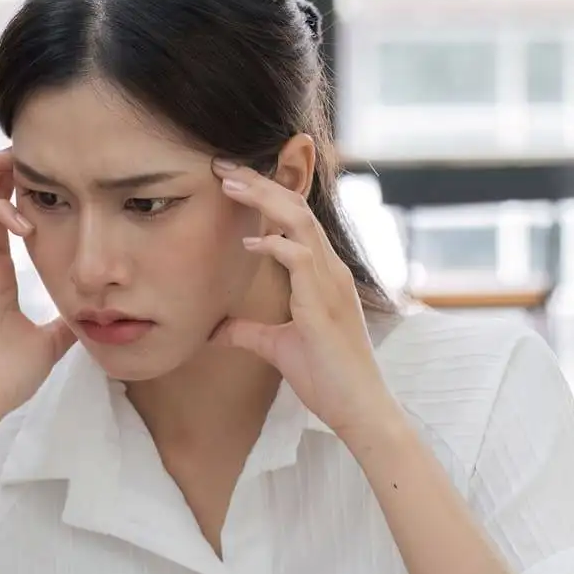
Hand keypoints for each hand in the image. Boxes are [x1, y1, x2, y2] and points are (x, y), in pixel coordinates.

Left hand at [210, 159, 400, 439]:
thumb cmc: (327, 378)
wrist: (358, 408)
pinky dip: (274, 245)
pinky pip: (301, 258)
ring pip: (300, 222)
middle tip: (223, 166)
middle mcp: (331, 270)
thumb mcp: (276, 347)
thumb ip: (248, 332)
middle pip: (297, 208)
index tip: (233, 180)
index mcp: (324, 274)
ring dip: (264, 200)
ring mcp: (331, 283)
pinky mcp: (324, 302)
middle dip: (260, 183)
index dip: (266, 195)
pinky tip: (249, 244)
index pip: (296, 218)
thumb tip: (215, 329)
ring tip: (230, 184)